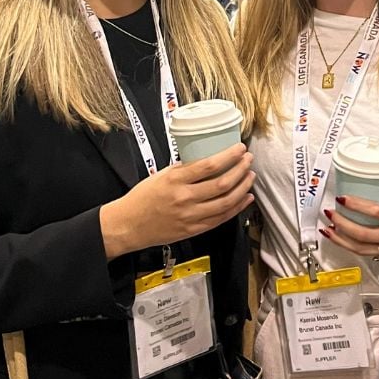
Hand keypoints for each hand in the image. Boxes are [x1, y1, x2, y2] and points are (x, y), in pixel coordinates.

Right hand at [99, 144, 254, 258]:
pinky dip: (237, 208)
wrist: (129, 225)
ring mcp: (190, 216)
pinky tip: (245, 198)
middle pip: (222, 183)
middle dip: (240, 169)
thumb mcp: (161, 176)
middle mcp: (185, 198)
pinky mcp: (193, 230)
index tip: (239, 148)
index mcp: (175, 180)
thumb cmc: (142, 198)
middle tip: (248, 160)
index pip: (209, 165)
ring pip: (226, 201)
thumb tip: (206, 160)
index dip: (229, 156)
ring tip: (250, 176)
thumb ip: (183, 170)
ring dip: (243, 188)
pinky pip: (221, 218)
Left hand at [321, 195, 378, 260]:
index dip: (357, 205)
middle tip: (330, 213)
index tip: (342, 198)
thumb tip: (362, 192)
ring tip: (327, 228)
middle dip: (342, 224)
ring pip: (360, 248)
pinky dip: (349, 245)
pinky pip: (364, 252)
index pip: (376, 211)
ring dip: (340, 239)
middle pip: (363, 234)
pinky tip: (339, 238)